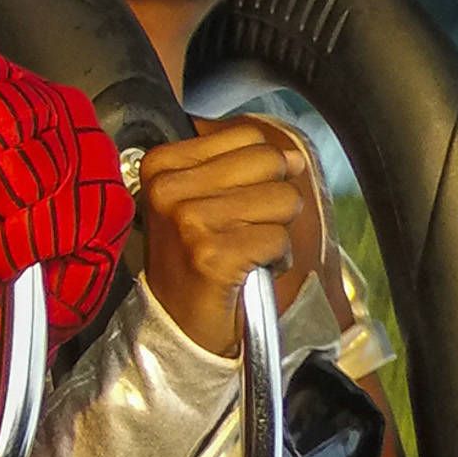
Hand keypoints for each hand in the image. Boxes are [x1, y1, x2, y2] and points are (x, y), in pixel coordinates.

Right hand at [134, 123, 306, 354]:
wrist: (178, 321)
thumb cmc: (194, 255)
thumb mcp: (201, 196)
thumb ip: (245, 166)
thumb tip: (295, 158)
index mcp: (162, 164)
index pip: (247, 135)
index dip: (259, 168)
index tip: (234, 198)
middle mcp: (169, 187)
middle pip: (269, 161)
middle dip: (272, 196)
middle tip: (243, 226)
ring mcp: (189, 221)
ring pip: (282, 198)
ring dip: (276, 229)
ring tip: (246, 247)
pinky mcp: (214, 255)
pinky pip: (280, 238)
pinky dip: (277, 258)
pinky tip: (251, 268)